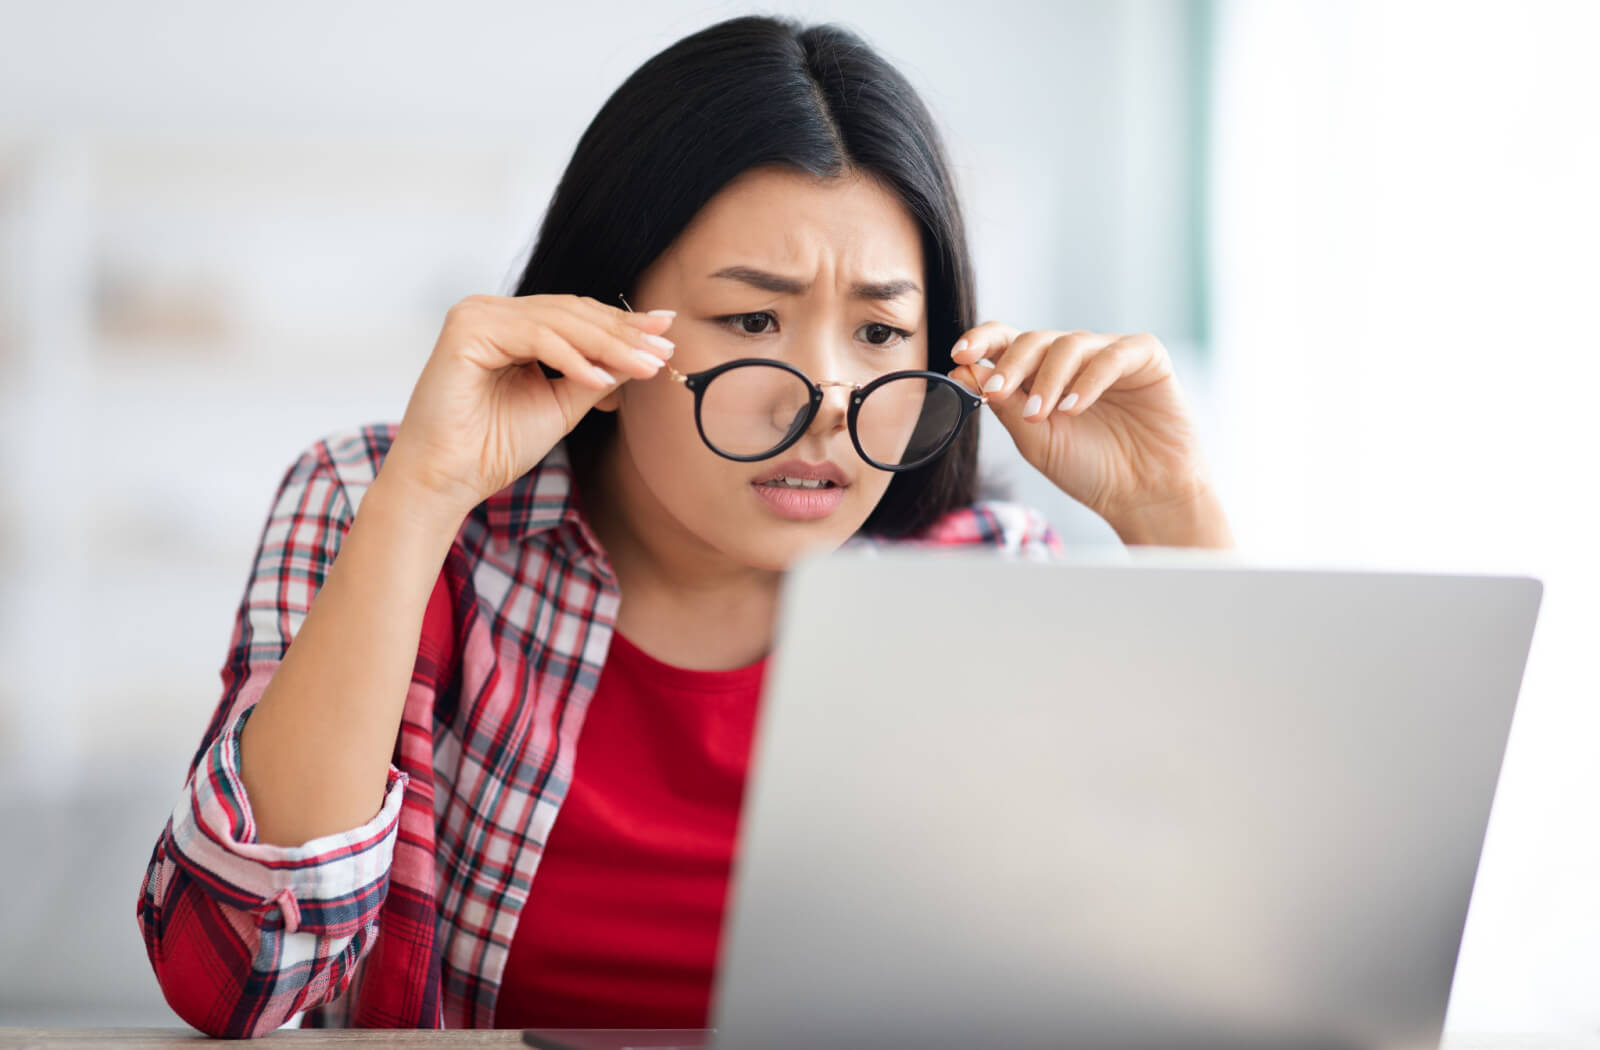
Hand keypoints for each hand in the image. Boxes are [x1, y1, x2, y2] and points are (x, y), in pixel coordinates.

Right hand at [385, 293, 676, 516]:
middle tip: (665, 350)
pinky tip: (601, 380)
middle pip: (572, 314)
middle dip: (624, 334)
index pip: (576, 316)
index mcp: (511, 324)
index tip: (666, 337)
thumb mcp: (563, 404)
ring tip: (647, 366)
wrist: (447, 480)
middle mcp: (492, 312)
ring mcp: (477, 315)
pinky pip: (534, 338)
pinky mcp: (466, 329)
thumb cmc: (494, 447)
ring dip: (608, 346)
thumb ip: (600, 373)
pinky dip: (572, 359)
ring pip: (558, 322)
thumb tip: (648, 352)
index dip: (623, 326)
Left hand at [947, 324, 1213, 523]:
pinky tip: (1073, 408)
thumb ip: (1004, 406)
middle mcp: (1073, 358)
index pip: (1006, 340)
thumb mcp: (1035, 441)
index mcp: (1040, 374)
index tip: (959, 354)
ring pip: (1070, 343)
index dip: (981, 340)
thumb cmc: (1090, 469)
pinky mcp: (1146, 358)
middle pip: (1034, 339)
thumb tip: (965, 369)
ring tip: (1041, 415)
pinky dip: (1089, 380)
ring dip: (1048, 379)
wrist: (1143, 496)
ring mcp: (1109, 354)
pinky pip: (1113, 355)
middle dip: (1011, 365)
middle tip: (998, 393)